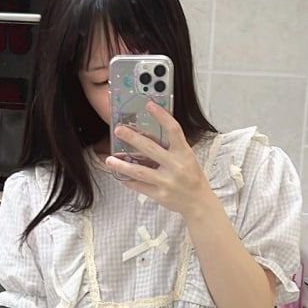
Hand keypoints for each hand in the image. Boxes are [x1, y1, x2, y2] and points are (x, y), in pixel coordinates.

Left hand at [106, 101, 211, 216]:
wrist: (199, 203)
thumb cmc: (192, 176)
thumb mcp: (186, 158)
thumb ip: (170, 147)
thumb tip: (144, 134)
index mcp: (184, 153)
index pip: (173, 130)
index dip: (161, 116)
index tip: (149, 105)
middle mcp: (176, 166)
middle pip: (151, 149)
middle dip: (132, 138)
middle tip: (118, 130)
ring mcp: (168, 182)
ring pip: (140, 171)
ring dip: (122, 165)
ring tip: (109, 160)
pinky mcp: (160, 195)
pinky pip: (140, 186)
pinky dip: (129, 181)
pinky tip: (120, 176)